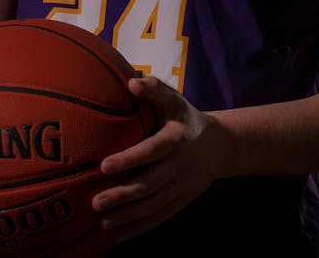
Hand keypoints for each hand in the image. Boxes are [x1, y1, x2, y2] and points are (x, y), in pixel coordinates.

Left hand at [91, 77, 229, 242]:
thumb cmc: (187, 120)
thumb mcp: (175, 101)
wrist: (222, 147)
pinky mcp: (181, 201)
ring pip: (152, 205)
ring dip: (127, 216)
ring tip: (102, 223)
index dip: (129, 159)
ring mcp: (181, 187)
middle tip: (96, 202)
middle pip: (149, 184)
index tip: (105, 165)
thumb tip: (131, 83)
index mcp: (175, 140)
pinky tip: (117, 236)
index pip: (151, 151)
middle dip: (122, 195)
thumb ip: (154, 89)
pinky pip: (159, 217)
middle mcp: (179, 166)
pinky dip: (139, 228)